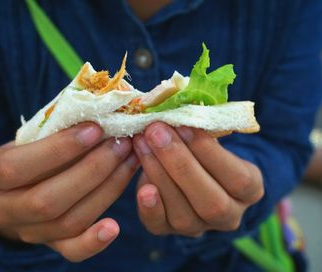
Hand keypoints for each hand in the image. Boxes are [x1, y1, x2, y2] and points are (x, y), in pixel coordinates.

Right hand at [0, 122, 138, 261]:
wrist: (20, 185)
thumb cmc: (30, 152)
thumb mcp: (31, 137)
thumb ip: (55, 130)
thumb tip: (100, 115)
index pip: (16, 167)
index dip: (59, 149)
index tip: (95, 129)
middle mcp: (0, 210)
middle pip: (47, 200)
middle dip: (92, 169)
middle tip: (120, 144)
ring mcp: (26, 232)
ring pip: (67, 222)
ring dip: (107, 190)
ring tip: (130, 161)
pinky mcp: (50, 244)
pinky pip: (72, 251)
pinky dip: (94, 241)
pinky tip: (115, 226)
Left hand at [133, 122, 262, 236]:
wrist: (195, 173)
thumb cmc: (205, 149)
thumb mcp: (213, 138)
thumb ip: (201, 130)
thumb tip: (175, 111)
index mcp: (250, 190)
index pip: (237, 178)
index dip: (209, 152)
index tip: (185, 125)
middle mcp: (229, 216)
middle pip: (211, 202)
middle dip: (180, 163)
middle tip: (156, 132)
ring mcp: (198, 227)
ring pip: (183, 214)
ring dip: (159, 175)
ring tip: (141, 143)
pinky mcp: (169, 230)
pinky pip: (159, 227)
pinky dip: (149, 208)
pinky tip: (141, 187)